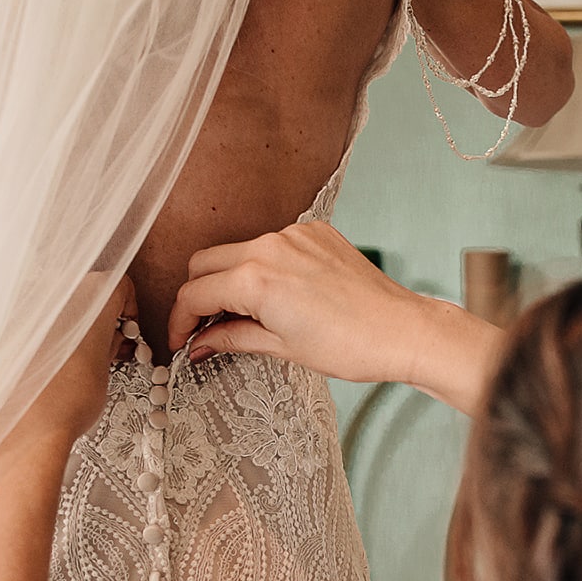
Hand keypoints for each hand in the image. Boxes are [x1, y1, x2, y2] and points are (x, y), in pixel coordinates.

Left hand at [23, 275, 135, 443]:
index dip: (128, 310)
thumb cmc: (67, 400)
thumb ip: (110, 344)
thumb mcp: (105, 370)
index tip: (126, 332)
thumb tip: (113, 337)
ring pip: (58, 308)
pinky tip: (50, 366)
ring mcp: (29, 307)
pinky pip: (33, 324)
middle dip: (98, 318)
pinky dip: (44, 339)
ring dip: (71, 328)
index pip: (121, 286)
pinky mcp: (5, 325)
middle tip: (105, 349)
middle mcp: (58, 292)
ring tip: (77, 361)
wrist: (24, 427)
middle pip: (87, 293)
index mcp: (91, 295)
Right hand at [169, 222, 504, 413]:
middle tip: (204, 327)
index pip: (194, 294)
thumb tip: (201, 343)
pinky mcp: (316, 232)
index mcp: (255, 280)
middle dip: (198, 295)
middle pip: (206, 263)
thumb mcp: (282, 348)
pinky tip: (278, 294)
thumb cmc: (349, 346)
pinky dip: (264, 266)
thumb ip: (233, 338)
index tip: (181, 340)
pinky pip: (273, 244)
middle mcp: (269, 247)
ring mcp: (294, 235)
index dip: (180, 321)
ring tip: (243, 313)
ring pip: (238, 250)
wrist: (401, 330)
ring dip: (231, 278)